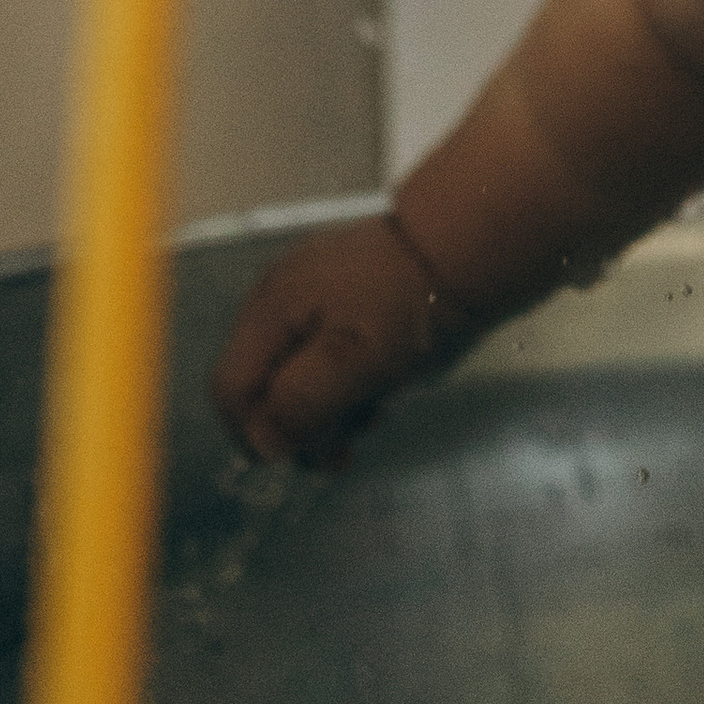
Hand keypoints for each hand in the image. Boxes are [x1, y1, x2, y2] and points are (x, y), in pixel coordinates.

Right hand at [210, 211, 461, 465]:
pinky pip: (327, 354)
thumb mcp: (352, 364)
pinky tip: (379, 394)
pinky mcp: (348, 297)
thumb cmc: (413, 305)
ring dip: (325, 410)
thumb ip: (299, 405)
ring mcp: (314, 294)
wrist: (473, 246)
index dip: (256, 433)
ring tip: (369, 421)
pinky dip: (345, 384)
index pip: (230, 388)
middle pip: (262, 384)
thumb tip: (266, 444)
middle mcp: (282, 299)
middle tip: (341, 454)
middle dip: (296, 426)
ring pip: (297, 373)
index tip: (303, 457)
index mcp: (272, 309)